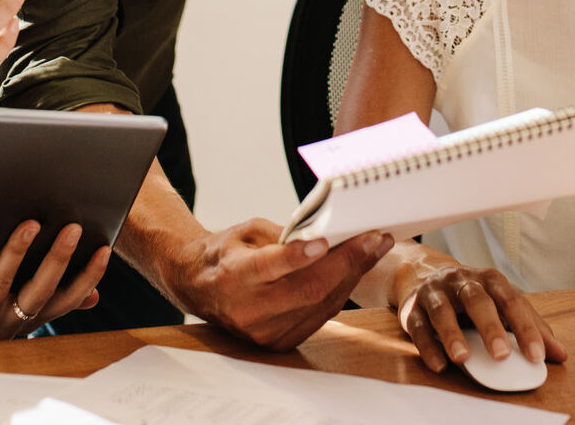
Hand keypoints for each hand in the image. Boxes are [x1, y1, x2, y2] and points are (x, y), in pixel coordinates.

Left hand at [0, 220, 107, 338]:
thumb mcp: (15, 295)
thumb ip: (50, 293)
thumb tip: (93, 296)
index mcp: (25, 318)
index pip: (65, 301)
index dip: (87, 278)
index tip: (103, 250)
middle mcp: (4, 324)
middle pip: (37, 292)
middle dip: (57, 259)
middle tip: (72, 228)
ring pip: (1, 285)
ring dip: (17, 253)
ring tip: (30, 225)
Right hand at [166, 220, 393, 349]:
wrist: (200, 288)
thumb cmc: (226, 254)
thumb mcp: (248, 232)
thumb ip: (285, 234)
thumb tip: (330, 233)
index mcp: (234, 276)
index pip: (269, 267)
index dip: (298, 256)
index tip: (325, 240)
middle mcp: (249, 310)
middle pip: (307, 289)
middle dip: (347, 262)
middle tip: (375, 238)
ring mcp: (265, 332)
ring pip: (321, 304)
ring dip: (353, 274)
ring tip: (375, 248)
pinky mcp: (280, 342)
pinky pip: (321, 315)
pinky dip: (341, 290)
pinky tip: (356, 269)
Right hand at [389, 247, 565, 371]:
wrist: (422, 273)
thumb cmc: (471, 295)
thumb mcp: (501, 304)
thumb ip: (529, 327)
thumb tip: (560, 354)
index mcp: (490, 281)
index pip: (512, 302)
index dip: (526, 329)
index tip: (538, 355)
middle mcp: (462, 282)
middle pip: (478, 301)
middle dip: (490, 327)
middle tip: (502, 355)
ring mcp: (435, 293)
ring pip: (443, 311)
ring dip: (452, 334)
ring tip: (463, 358)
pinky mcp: (412, 308)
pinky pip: (418, 327)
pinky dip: (428, 346)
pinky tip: (439, 364)